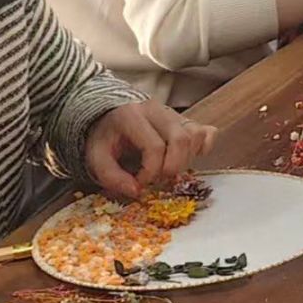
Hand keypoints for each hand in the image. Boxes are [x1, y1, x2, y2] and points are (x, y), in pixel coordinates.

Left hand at [83, 101, 216, 200]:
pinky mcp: (185, 120)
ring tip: (168, 168)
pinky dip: (202, 148)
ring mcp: (174, 113)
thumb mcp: (96, 158)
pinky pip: (206, 132)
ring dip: (187, 159)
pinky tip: (186, 158)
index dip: (150, 171)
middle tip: (159, 179)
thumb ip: (111, 176)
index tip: (140, 183)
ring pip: (195, 135)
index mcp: (132, 116)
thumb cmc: (105, 138)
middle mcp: (156, 110)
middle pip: (181, 139)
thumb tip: (136, 191)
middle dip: (174, 166)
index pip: (154, 146)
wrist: (109, 117)